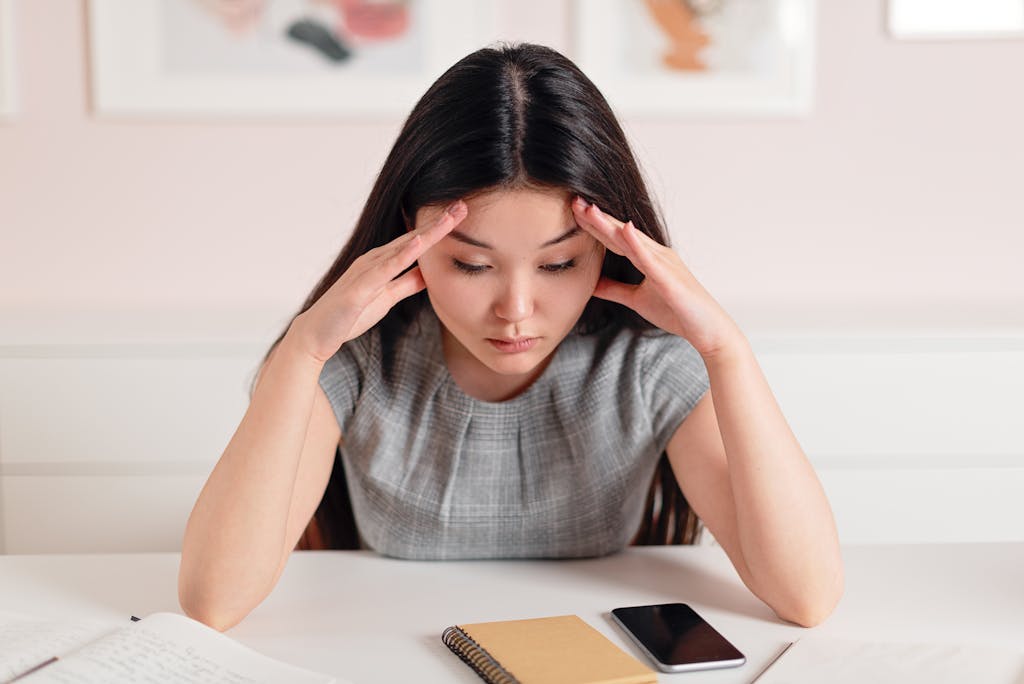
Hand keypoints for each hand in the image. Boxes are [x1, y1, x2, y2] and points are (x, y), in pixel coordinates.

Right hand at [291, 201, 467, 362]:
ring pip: (402, 248)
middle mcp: (374, 260)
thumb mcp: (387, 297)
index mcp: (382, 262)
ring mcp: (365, 271)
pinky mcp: (359, 288)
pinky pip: (384, 269)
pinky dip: (403, 255)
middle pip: (412, 238)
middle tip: (463, 206)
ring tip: (449, 218)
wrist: (316, 334)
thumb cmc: (348, 315)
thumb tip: (429, 273)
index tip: (462, 215)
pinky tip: (419, 243)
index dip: (439, 228)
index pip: (416, 241)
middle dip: (438, 223)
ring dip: (426, 233)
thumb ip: (406, 283)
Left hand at [572, 196, 742, 358]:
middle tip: (574, 201)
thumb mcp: (636, 300)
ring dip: (610, 224)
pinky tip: (625, 229)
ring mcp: (665, 264)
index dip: (594, 225)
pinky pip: (650, 259)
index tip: (574, 212)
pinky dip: (636, 243)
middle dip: (597, 218)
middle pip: (620, 233)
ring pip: (632, 240)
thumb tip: (591, 284)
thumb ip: (614, 289)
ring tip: (591, 209)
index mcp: (649, 258)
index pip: (615, 238)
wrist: (708, 330)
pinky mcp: (670, 278)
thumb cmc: (678, 313)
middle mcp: (657, 254)